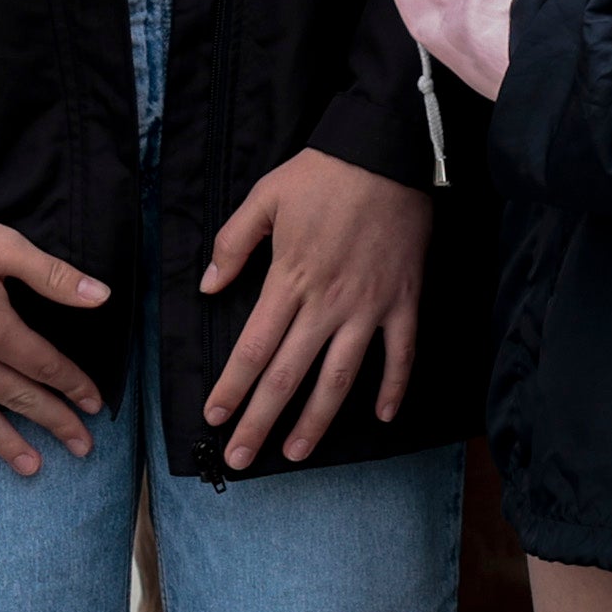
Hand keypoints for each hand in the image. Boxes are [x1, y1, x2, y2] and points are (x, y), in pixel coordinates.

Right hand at [0, 202, 109, 473]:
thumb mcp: (7, 246)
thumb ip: (55, 278)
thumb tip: (102, 297)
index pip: (45, 367)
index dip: (74, 386)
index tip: (95, 405)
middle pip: (16, 397)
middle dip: (53, 422)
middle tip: (81, 449)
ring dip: (3, 442)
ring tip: (30, 467)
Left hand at [198, 145, 428, 467]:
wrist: (389, 152)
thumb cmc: (324, 172)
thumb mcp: (265, 197)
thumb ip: (233, 244)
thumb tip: (208, 286)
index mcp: (289, 279)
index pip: (254, 347)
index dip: (232, 386)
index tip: (215, 418)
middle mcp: (328, 303)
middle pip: (289, 375)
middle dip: (261, 421)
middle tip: (240, 459)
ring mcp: (370, 306)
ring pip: (340, 376)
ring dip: (317, 419)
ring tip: (296, 452)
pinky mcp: (404, 300)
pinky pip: (400, 353)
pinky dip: (393, 386)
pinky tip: (381, 417)